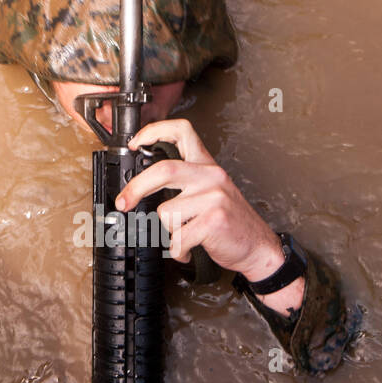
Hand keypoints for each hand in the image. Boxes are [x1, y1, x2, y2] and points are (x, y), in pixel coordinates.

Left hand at [114, 118, 281, 277]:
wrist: (258, 246)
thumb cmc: (231, 222)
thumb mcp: (211, 191)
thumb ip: (185, 182)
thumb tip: (143, 186)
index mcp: (207, 166)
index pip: (182, 131)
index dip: (154, 131)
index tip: (135, 143)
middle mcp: (211, 176)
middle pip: (163, 170)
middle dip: (136, 188)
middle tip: (124, 202)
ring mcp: (214, 197)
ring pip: (166, 212)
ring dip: (168, 232)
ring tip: (182, 236)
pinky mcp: (214, 220)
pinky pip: (178, 238)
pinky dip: (177, 251)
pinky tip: (187, 250)